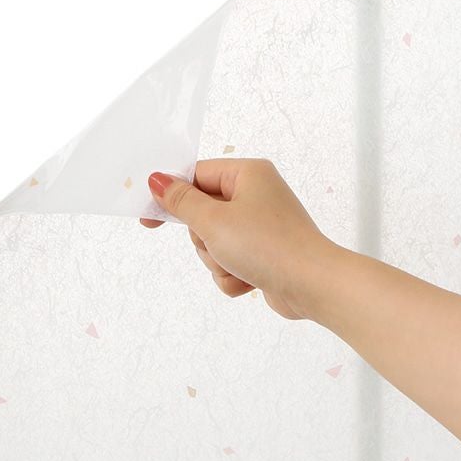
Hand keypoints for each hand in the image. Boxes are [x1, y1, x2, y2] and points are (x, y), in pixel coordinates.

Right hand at [141, 158, 333, 319]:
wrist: (312, 286)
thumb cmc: (267, 245)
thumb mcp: (213, 221)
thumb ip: (181, 201)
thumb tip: (157, 180)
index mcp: (248, 174)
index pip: (196, 176)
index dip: (171, 197)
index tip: (149, 219)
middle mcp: (256, 195)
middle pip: (202, 214)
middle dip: (205, 240)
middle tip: (220, 245)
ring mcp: (260, 226)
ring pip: (213, 244)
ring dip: (218, 262)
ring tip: (240, 265)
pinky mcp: (264, 254)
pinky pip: (229, 263)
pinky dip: (233, 275)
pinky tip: (251, 281)